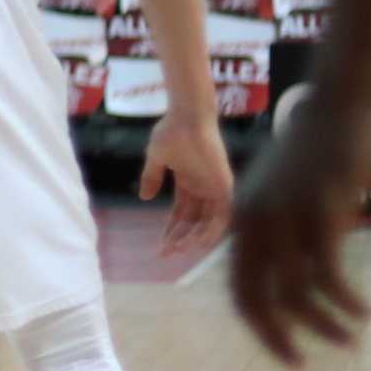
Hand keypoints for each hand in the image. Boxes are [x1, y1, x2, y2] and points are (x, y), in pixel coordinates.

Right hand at [140, 110, 233, 261]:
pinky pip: (223, 213)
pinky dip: (214, 229)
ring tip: (180, 249)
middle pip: (194, 222)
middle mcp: (203, 188)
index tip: (160, 248)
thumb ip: (152, 177)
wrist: (187, 117)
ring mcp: (215, 187)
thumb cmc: (171, 132)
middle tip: (167, 253)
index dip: (171, 231)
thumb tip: (145, 198)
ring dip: (195, 237)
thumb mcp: (156, 158)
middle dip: (180, 238)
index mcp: (188, 183)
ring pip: (208, 221)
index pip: (181, 215)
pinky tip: (202, 242)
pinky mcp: (224, 185)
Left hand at [227, 95, 370, 365]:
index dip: (259, 326)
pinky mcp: (321, 208)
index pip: (238, 289)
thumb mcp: (289, 192)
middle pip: (253, 298)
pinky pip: (327, 270)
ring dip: (322, 323)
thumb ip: (285, 228)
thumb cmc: (322, 148)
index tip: (285, 353)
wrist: (342, 102)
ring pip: (293, 291)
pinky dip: (343, 298)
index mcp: (243, 220)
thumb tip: (298, 269)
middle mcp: (255, 221)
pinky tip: (361, 311)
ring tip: (348, 338)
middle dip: (277, 337)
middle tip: (301, 364)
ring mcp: (286, 215)